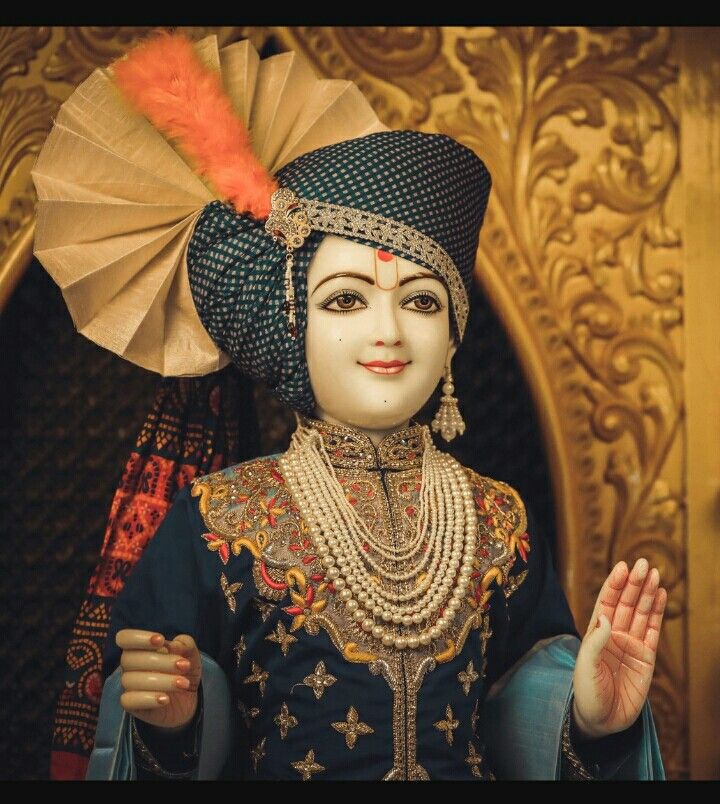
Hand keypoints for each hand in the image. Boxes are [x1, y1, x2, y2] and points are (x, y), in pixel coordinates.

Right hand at [116, 629, 201, 729]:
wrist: (188, 698)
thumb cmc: (184, 670)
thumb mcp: (191, 654)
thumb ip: (185, 644)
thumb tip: (173, 646)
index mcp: (139, 647)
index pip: (124, 638)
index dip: (138, 638)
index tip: (160, 640)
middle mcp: (129, 665)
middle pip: (129, 659)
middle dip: (161, 661)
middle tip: (184, 666)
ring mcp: (128, 685)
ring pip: (131, 680)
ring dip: (162, 681)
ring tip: (183, 684)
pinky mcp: (130, 705)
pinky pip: (129, 701)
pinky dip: (149, 699)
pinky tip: (166, 699)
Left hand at [572, 558, 666, 739]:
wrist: (602, 721)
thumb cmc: (587, 693)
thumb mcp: (585, 667)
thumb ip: (595, 641)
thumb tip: (605, 616)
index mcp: (596, 633)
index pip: (606, 602)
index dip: (614, 584)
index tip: (622, 567)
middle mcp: (614, 634)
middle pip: (626, 603)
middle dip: (634, 583)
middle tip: (644, 563)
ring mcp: (631, 644)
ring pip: (641, 613)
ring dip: (648, 593)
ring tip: (655, 574)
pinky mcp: (647, 658)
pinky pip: (653, 631)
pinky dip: (658, 613)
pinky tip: (661, 596)